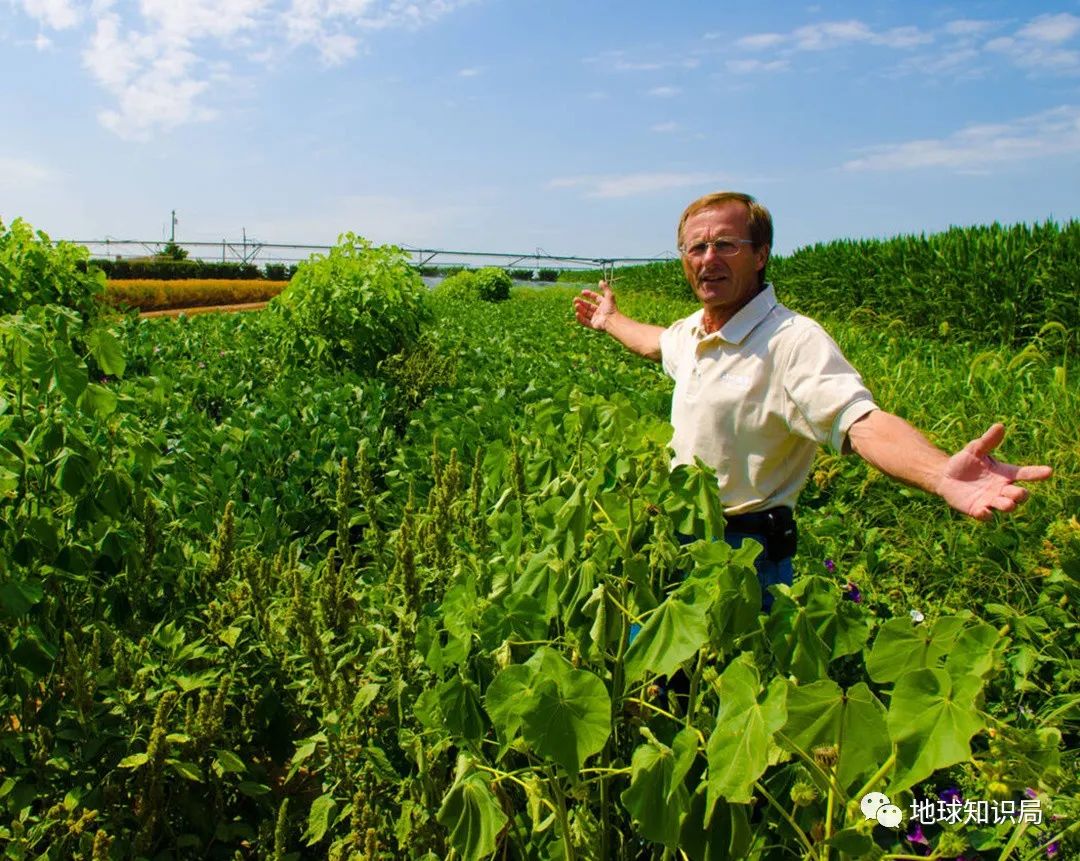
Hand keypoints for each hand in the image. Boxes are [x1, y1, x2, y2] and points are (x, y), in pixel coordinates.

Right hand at [573, 280, 617, 331]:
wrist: (612, 321)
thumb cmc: (611, 308)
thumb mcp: (609, 296)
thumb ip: (605, 288)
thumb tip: (601, 281)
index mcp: (604, 304)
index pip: (595, 298)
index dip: (589, 294)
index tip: (582, 292)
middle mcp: (600, 311)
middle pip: (589, 306)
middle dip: (582, 302)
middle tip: (575, 299)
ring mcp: (596, 319)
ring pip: (586, 313)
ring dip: (580, 309)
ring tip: (576, 305)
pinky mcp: (594, 325)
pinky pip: (585, 322)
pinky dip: (580, 318)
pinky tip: (577, 314)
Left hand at [936, 423, 1052, 520]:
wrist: (945, 476)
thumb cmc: (964, 462)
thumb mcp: (975, 449)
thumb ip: (988, 441)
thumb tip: (999, 426)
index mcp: (1004, 474)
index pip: (1025, 473)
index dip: (1037, 473)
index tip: (1049, 471)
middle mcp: (1001, 489)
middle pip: (1019, 495)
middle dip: (1021, 495)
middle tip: (1018, 493)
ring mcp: (990, 500)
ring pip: (1006, 506)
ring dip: (1008, 506)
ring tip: (1007, 504)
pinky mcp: (977, 509)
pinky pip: (985, 515)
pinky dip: (985, 515)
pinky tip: (983, 511)